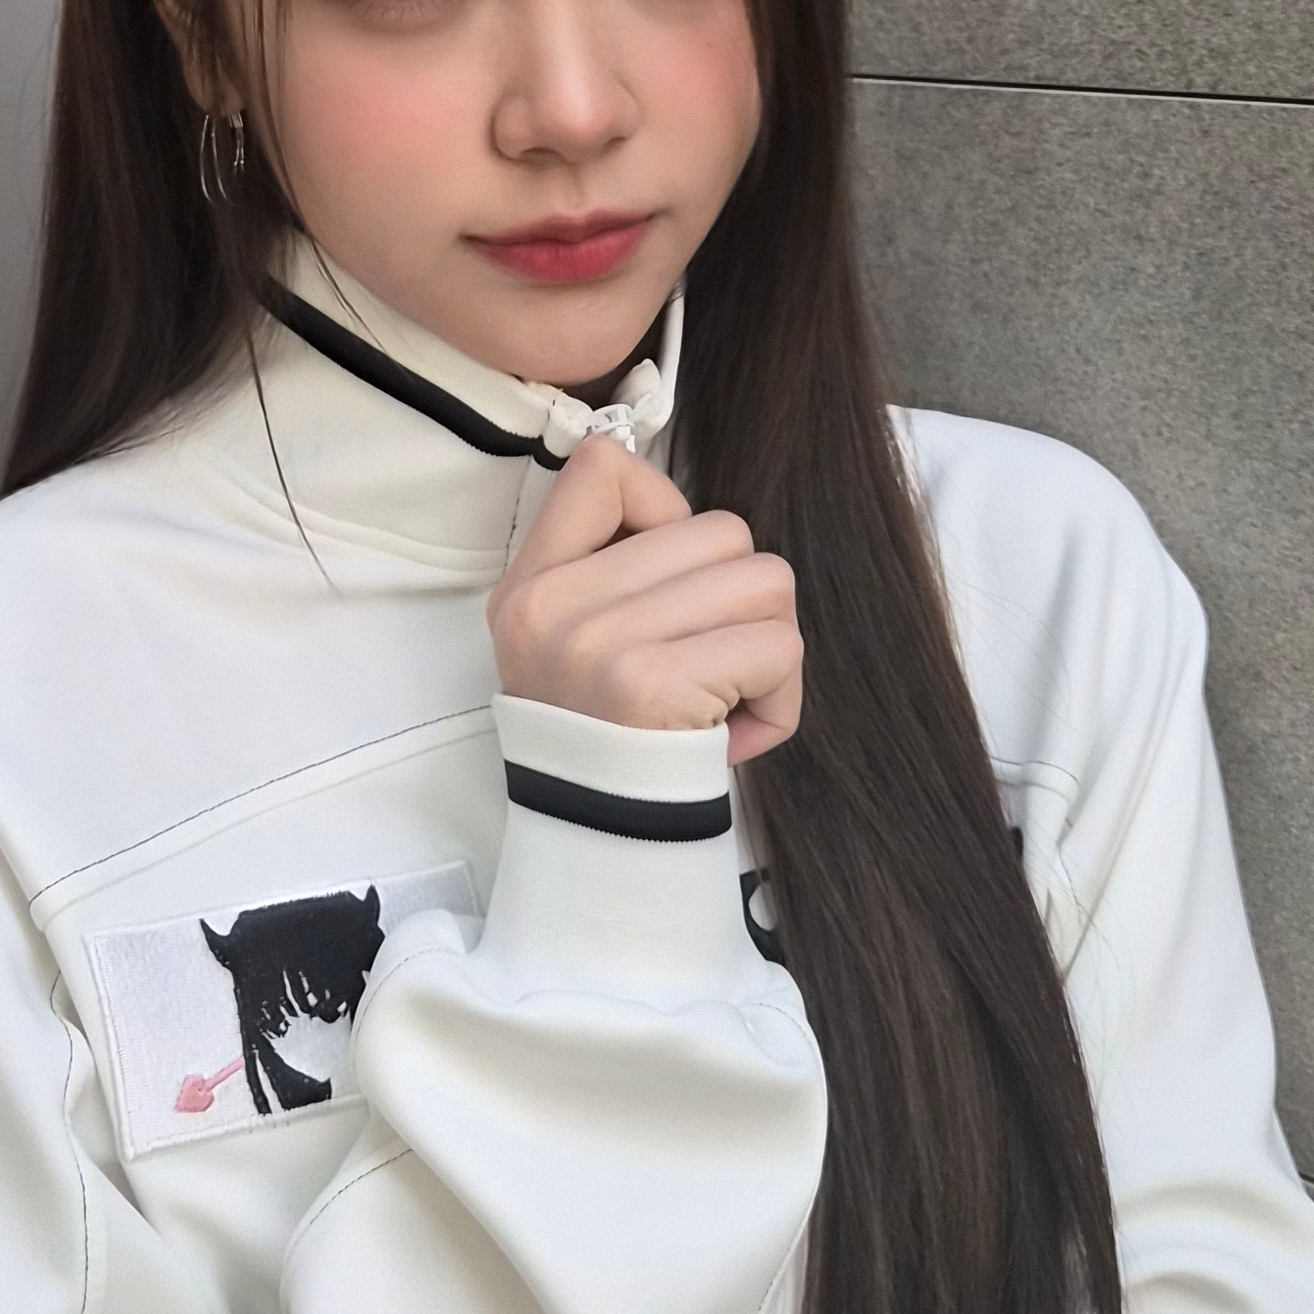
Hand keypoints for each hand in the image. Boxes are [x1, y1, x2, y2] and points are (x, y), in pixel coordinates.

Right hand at [486, 432, 801, 766]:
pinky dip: (781, 696)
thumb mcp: (570, 643)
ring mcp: (601, 641)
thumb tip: (699, 521)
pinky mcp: (655, 682)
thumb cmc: (611, 740)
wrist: (604, 845)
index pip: (603, 468)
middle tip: (712, 665)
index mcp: (533, 585)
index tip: (668, 584)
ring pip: (765, 580)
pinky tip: (738, 733)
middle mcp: (555, 605)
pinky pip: (779, 646)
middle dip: (743, 600)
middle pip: (723, 532)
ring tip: (727, 697)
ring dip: (769, 646)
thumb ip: (615, 568)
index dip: (666, 511)